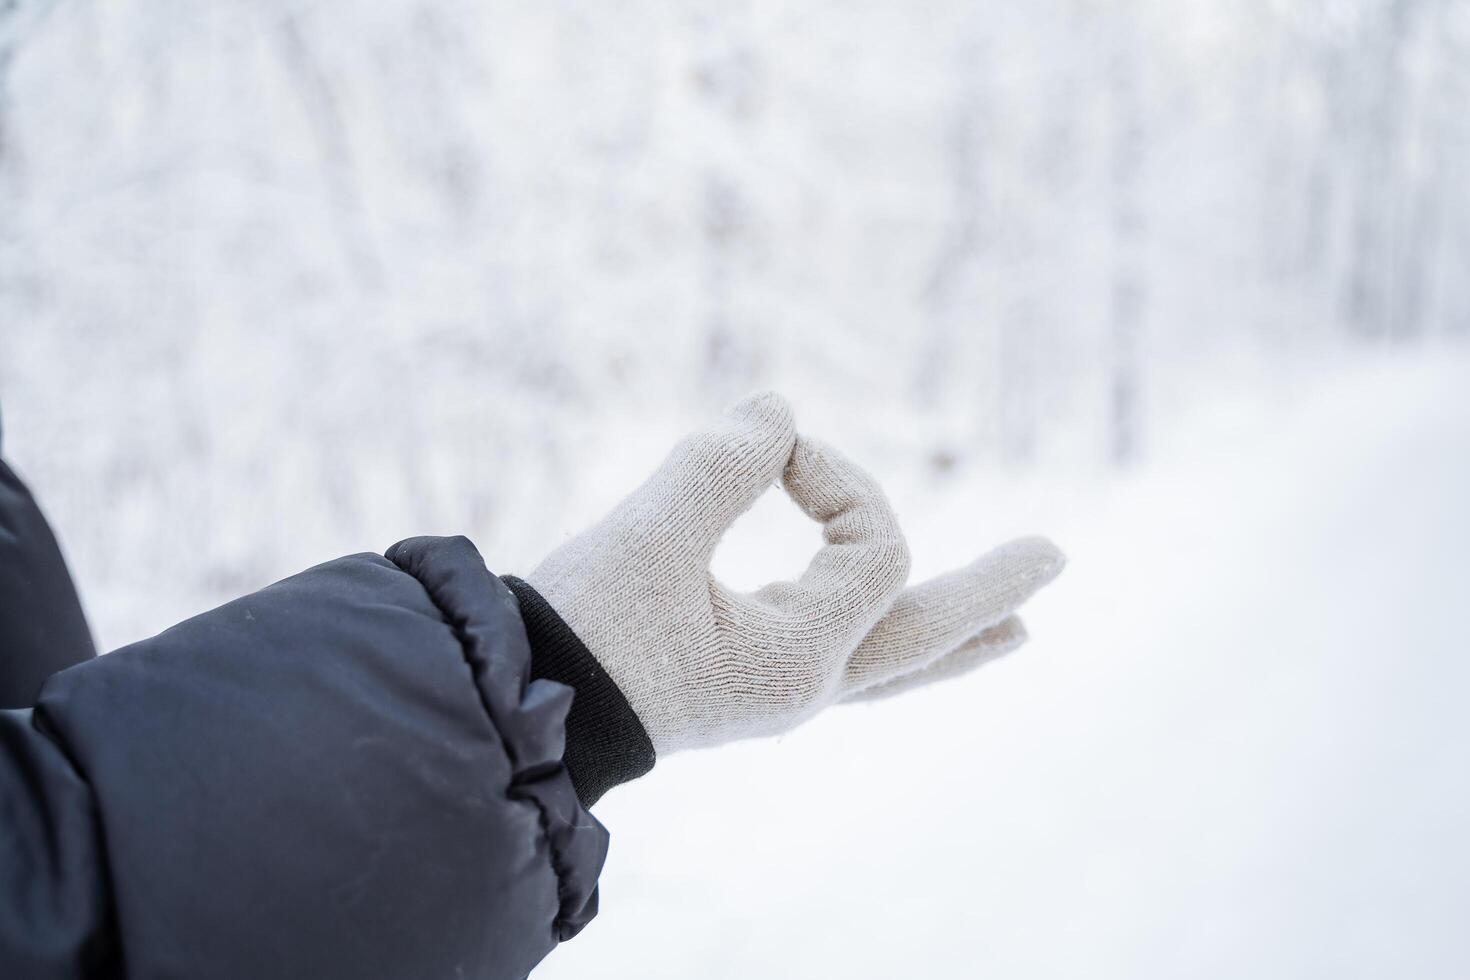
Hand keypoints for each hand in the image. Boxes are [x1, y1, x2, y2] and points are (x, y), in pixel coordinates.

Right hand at [524, 392, 1063, 752]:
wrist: (521, 706)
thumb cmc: (583, 627)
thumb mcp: (649, 535)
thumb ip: (722, 463)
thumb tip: (783, 409)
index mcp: (800, 657)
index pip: (876, 543)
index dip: (839, 475)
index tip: (772, 442)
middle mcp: (805, 682)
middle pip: (923, 637)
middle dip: (988, 592)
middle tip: (1056, 558)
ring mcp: (777, 687)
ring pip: (890, 658)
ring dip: (951, 628)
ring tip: (1019, 627)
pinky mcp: (743, 675)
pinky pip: (843, 655)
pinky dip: (886, 635)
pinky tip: (896, 631)